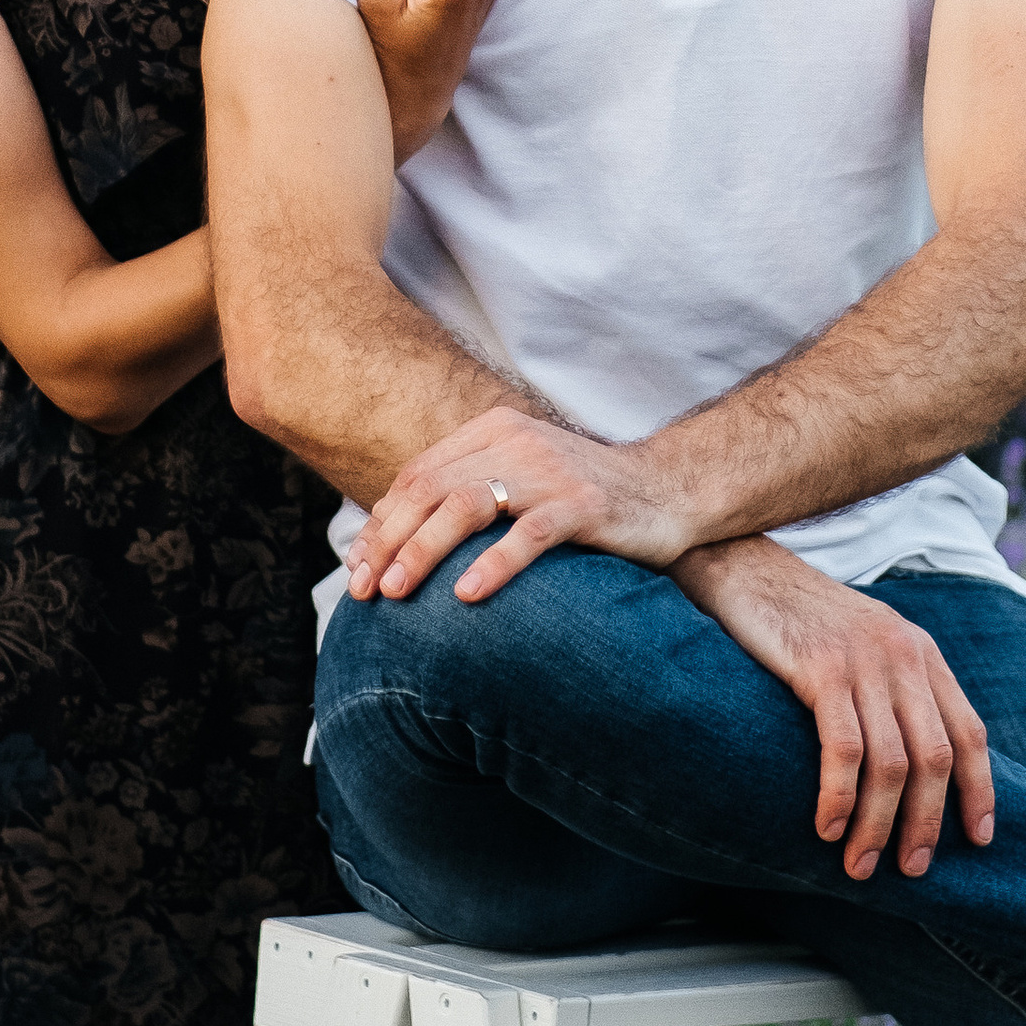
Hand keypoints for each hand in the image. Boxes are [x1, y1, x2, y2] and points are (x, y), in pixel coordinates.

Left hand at [343, 402, 686, 601]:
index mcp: (493, 431)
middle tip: (366, 590)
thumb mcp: (518, 481)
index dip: (380, 524)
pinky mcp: (584, 506)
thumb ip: (466, 493)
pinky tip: (467, 595)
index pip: (417, 475)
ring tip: (398, 593)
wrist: (668, 490)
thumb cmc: (582, 497)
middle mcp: (516, 443)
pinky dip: (494, 564)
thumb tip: (392, 540)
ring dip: (424, 551)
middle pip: (431, 489)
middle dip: (390, 541)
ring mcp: (550, 473)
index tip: (358, 572)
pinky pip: (530, 535)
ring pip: (467, 505)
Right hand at [676, 535, 994, 880]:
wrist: (747, 566)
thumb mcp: (868, 647)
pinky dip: (840, 797)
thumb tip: (914, 771)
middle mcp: (903, 656)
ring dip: (879, 825)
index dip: (979, 791)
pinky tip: (828, 827)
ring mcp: (864, 662)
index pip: (970, 733)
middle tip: (911, 869)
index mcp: (922, 654)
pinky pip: (843, 748)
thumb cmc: (803, 620)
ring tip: (862, 865)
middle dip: (926, 822)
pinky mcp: (821, 668)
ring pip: (892, 763)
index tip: (978, 840)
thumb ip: (896, 693)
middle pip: (935, 758)